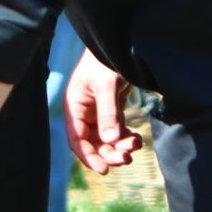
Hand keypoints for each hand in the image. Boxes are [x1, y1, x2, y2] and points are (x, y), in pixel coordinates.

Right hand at [63, 47, 142, 173]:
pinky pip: (117, 131)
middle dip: (109, 153)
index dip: (89, 157)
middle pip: (93, 143)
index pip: (77, 140)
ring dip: (120, 147)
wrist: (118, 42)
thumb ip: (108, 113)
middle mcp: (84, 112)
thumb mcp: (106, 85)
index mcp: (74, 107)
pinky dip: (126, 138)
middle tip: (127, 159)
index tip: (104, 170)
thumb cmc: (105, 60)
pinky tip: (137, 139)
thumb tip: (111, 141)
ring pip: (107, 140)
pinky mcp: (112, 109)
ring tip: (136, 145)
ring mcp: (98, 112)